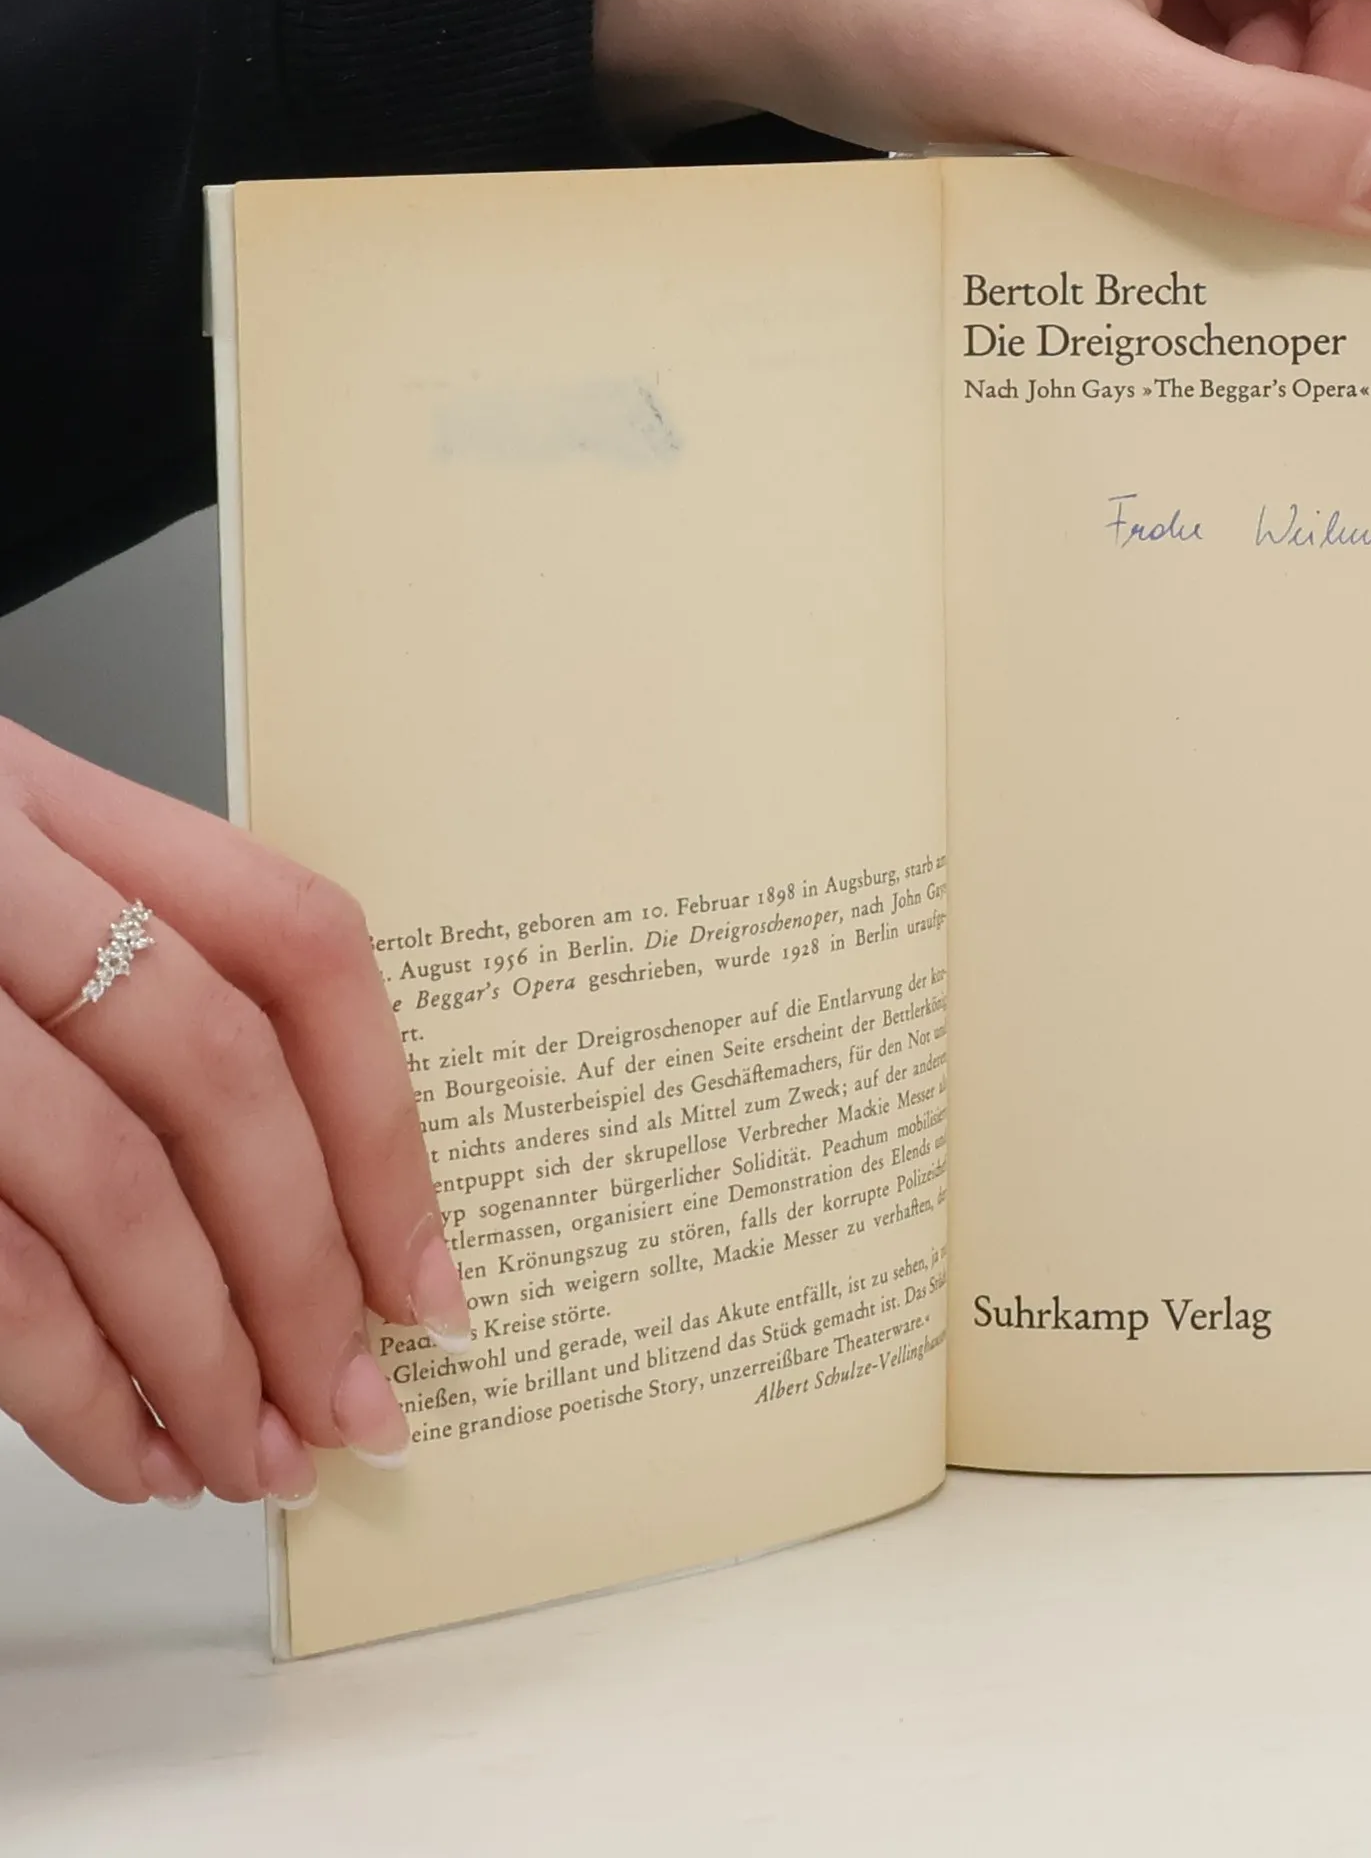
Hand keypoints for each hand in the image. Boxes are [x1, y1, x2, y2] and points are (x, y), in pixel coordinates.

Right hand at [0, 719, 468, 1506]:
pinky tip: (129, 1450)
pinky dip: (72, 1388)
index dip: (385, 1127)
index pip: (295, 946)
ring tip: (251, 1460)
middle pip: (219, 1078)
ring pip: (106, 1188)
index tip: (427, 1277)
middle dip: (307, 1270)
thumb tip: (316, 1215)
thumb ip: (136, 997)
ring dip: (201, 1356)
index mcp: (49, 805)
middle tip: (354, 1406)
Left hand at [596, 0, 1370, 236]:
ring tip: (1156, 194)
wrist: (736, 0)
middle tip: (1285, 230)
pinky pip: (1220, 71)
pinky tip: (1137, 178)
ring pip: (1292, 52)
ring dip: (1256, 146)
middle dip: (1335, 121)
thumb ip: (1255, 144)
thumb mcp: (1076, 75)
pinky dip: (1202, 141)